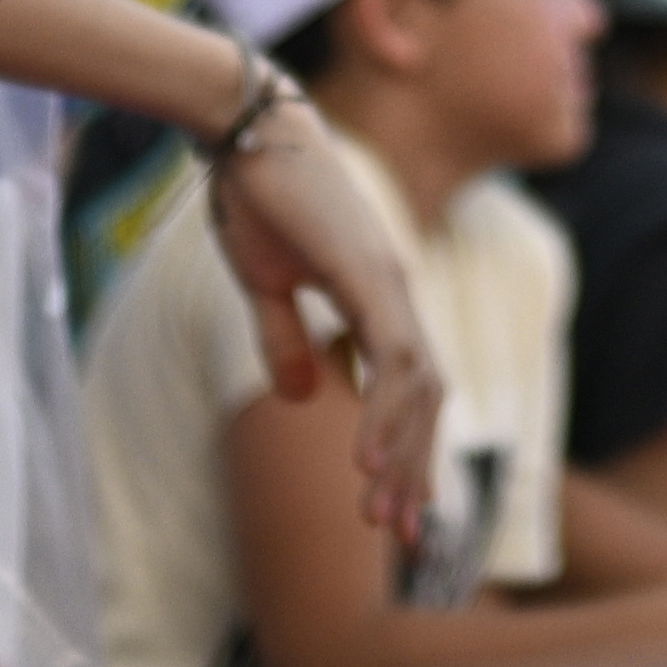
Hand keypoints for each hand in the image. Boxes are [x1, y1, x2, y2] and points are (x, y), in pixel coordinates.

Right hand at [205, 89, 456, 550]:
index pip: (408, 388)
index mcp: (374, 296)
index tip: (396, 514)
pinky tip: (366, 461)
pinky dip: (385, 411)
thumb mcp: (266, 287)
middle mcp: (394, 292)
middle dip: (414, 470)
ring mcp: (387, 280)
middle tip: (402, 538)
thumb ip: (285, 340)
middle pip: (425, 397)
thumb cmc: (255, 196)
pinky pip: (391, 355)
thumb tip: (302, 397)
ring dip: (402, 454)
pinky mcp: (367, 272)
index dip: (406, 451)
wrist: (241, 128)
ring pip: (419, 385)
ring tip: (383, 517)